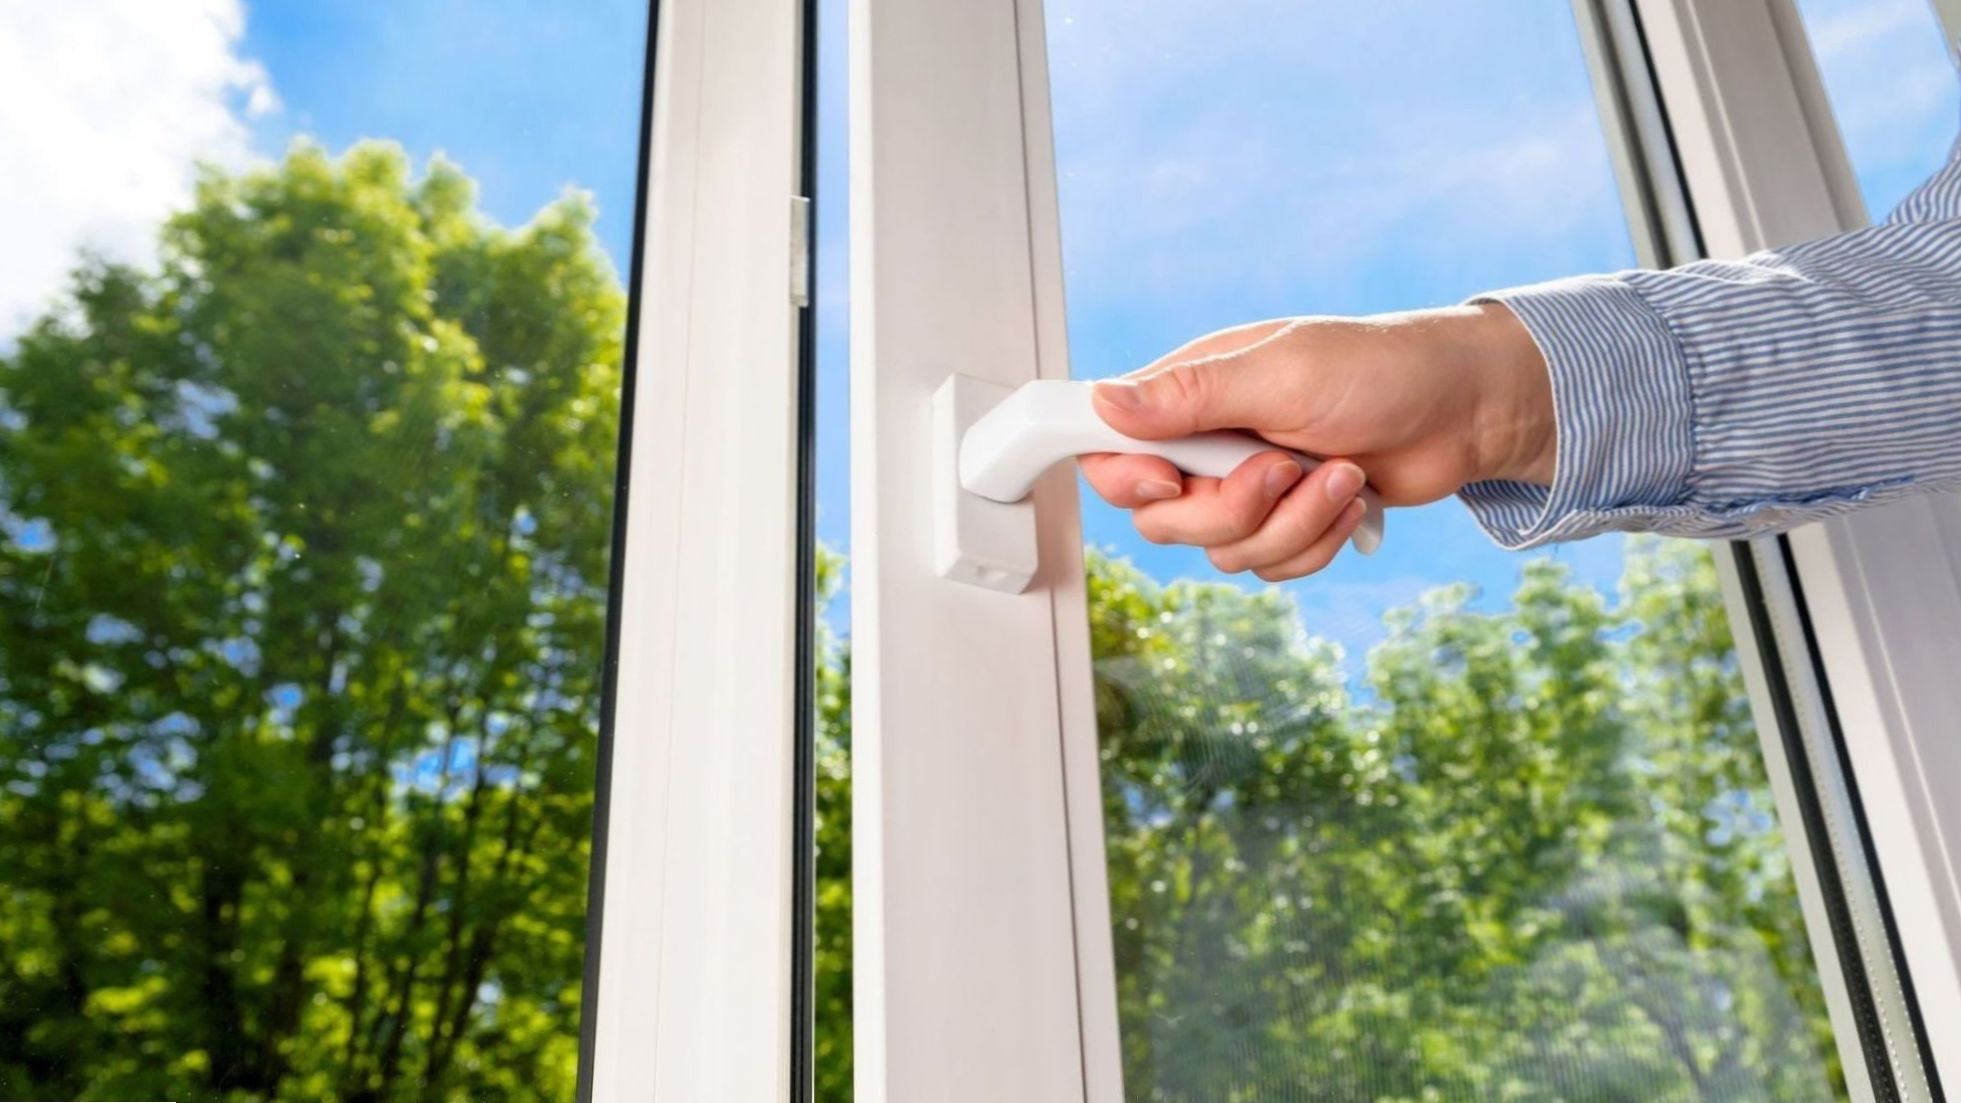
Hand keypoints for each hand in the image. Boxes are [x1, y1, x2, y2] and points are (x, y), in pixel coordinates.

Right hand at [1080, 303, 1552, 579]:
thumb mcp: (1283, 374)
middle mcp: (1209, 443)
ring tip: (1340, 474)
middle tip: (1282, 470)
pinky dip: (1315, 541)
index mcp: (1193, 392)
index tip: (1173, 480)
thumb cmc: (1382, 369)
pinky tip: (1351, 496)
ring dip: (1290, 524)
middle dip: (1230, 510)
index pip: (1110, 446)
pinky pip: (1270, 566)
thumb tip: (1105, 401)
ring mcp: (1248, 487)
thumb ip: (1190, 394)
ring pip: (1222, 551)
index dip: (1126, 478)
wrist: (1466, 410)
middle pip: (1161, 519)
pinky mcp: (1288, 521)